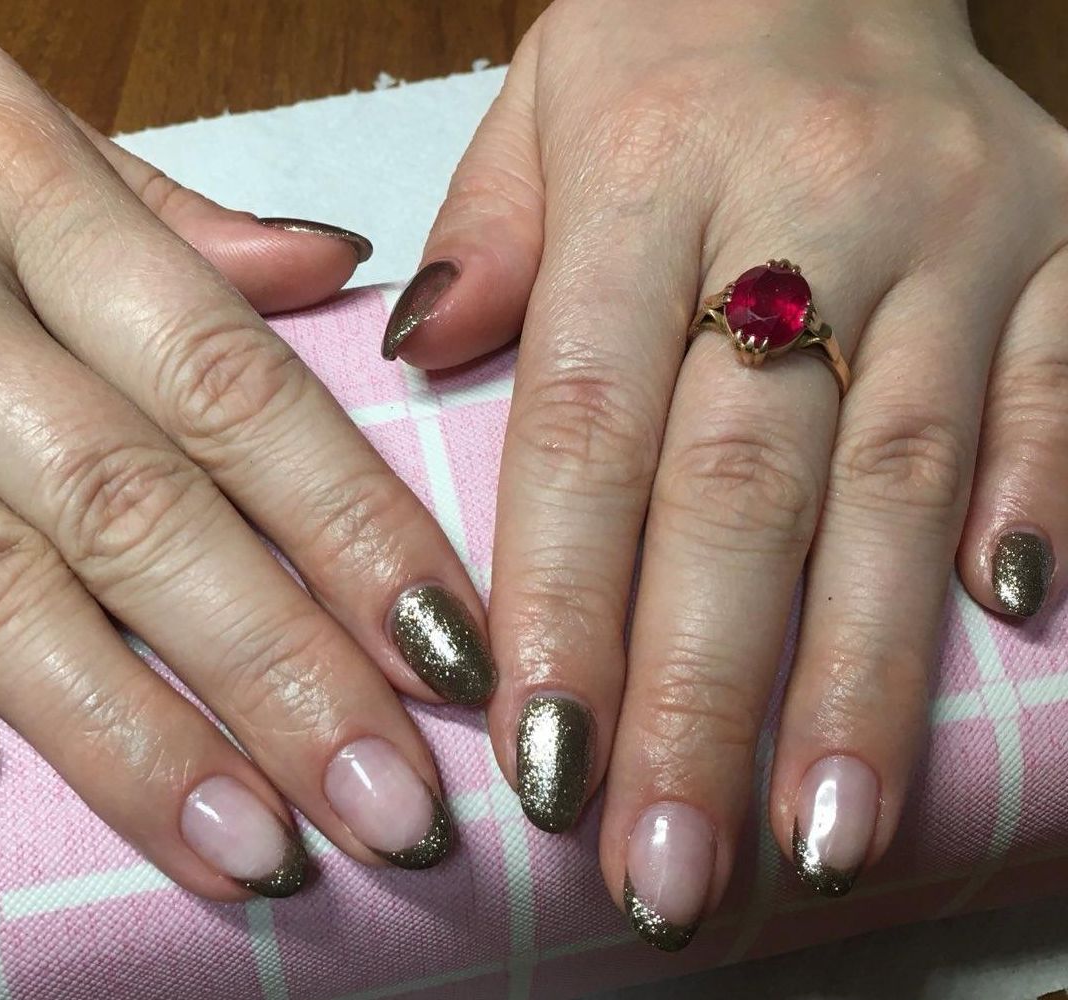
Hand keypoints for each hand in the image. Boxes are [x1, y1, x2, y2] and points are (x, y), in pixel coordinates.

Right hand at [0, 12, 495, 899]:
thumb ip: (172, 220)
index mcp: (24, 190)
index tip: (452, 656)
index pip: (234, 386)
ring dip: (128, 737)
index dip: (353, 530)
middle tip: (391, 808)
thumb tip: (335, 268)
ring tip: (252, 852)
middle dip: (277, 675)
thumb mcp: (12, 130)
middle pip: (135, 510)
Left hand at [385, 0, 1066, 947]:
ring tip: (819, 837)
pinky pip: (1057, 386)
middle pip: (739, 487)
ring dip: (858, 673)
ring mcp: (953, 228)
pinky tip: (1005, 633)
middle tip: (665, 866)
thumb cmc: (663, 48)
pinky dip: (1037, 506)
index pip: (586, 426)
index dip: (562, 604)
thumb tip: (419, 358)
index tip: (540, 761)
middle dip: (699, 695)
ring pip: (898, 478)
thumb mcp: (537, 107)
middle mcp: (801, 207)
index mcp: (643, 175)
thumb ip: (481, 243)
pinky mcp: (1059, 242)